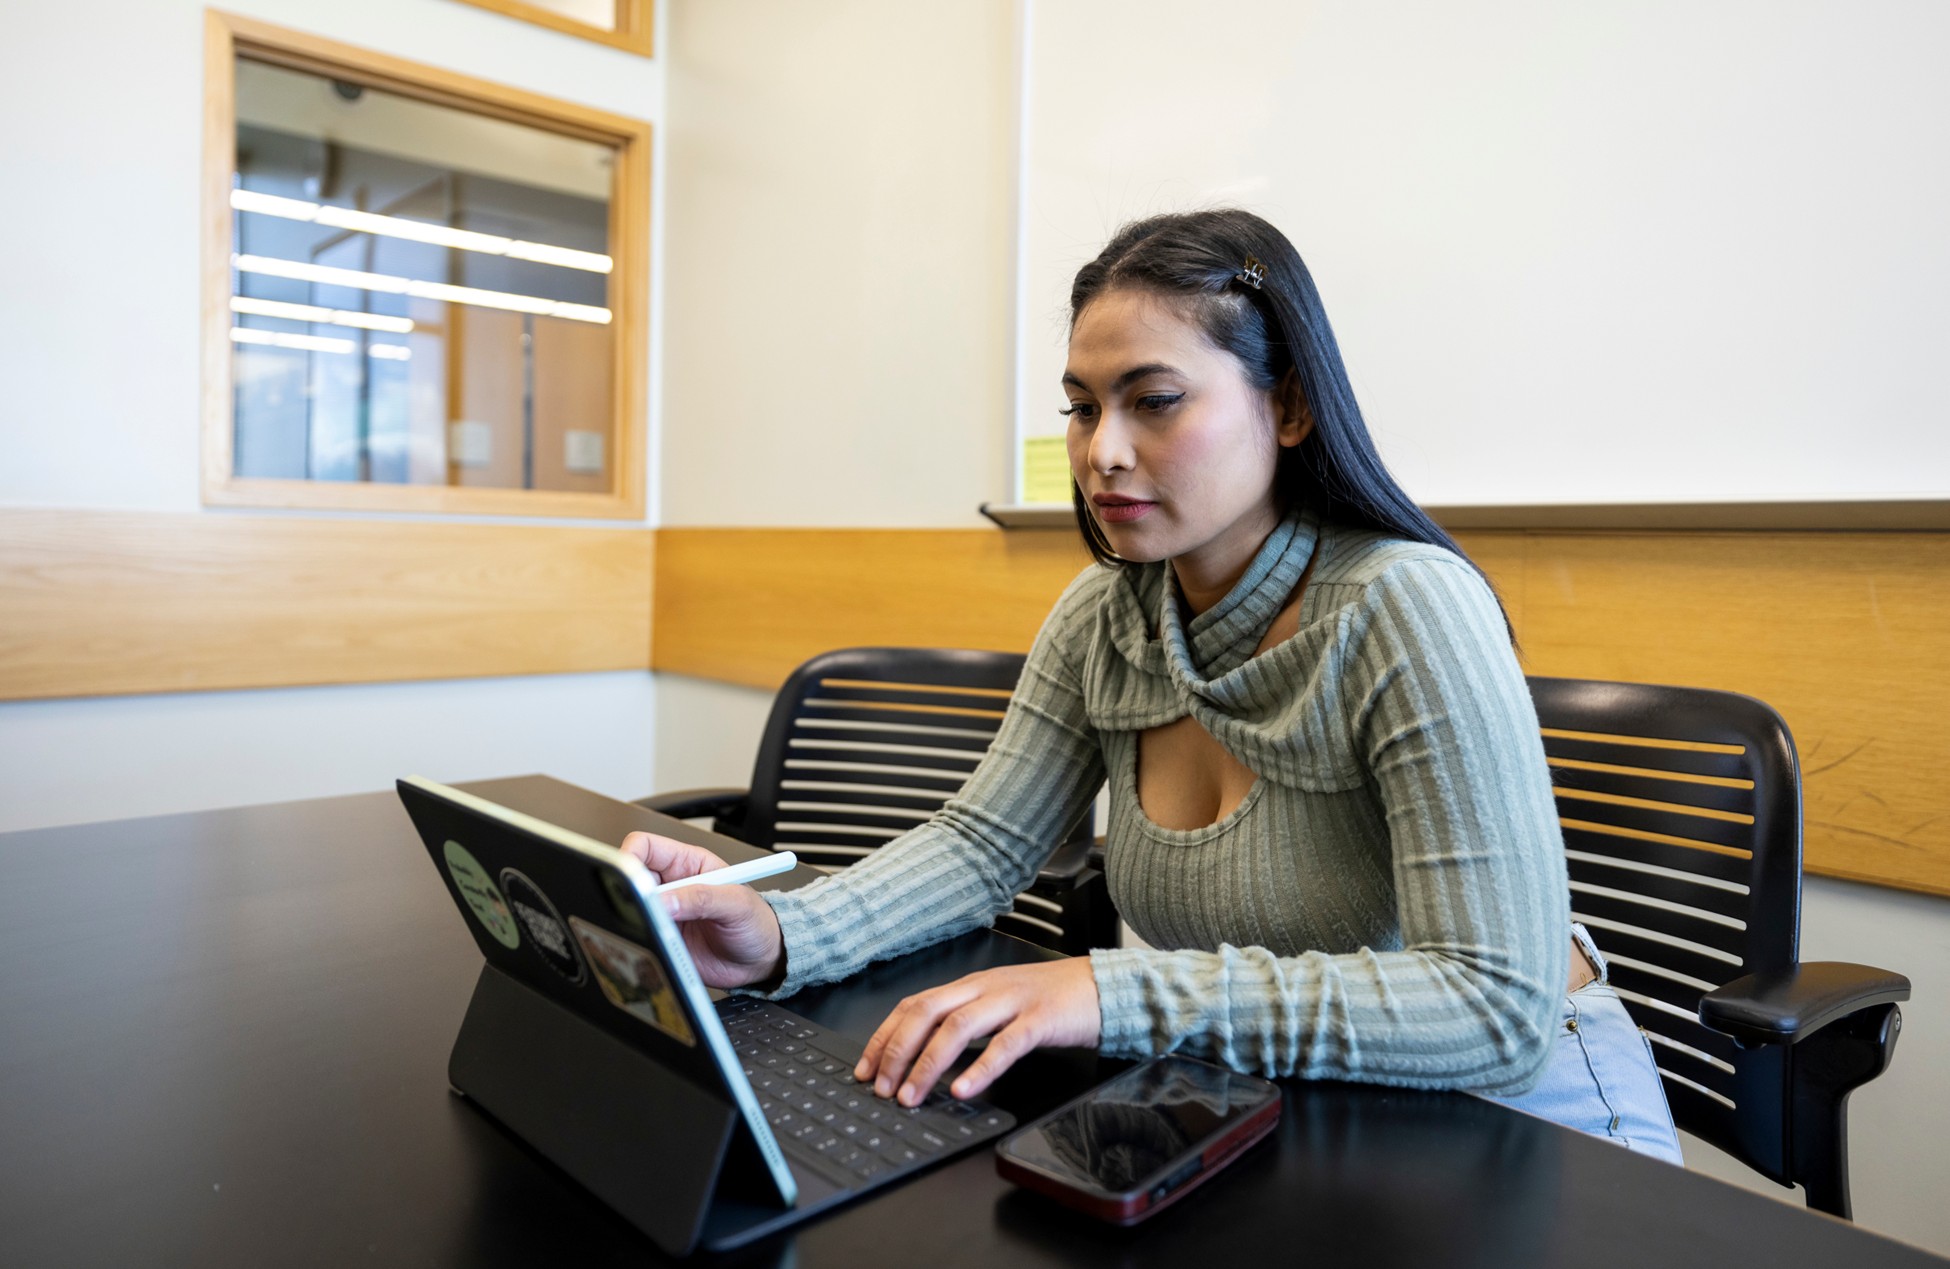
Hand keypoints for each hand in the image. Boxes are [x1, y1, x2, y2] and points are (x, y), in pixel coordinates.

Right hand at [620, 831, 784, 988]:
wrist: (760, 962)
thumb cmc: (757, 923)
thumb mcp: (737, 904)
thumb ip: (704, 898)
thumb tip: (668, 900)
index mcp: (690, 863)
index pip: (647, 847)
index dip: (632, 856)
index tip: (630, 875)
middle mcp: (673, 886)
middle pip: (633, 877)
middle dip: (632, 891)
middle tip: (648, 907)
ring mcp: (665, 913)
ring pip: (632, 907)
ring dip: (638, 917)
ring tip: (662, 928)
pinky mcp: (662, 939)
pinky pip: (640, 935)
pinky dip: (642, 938)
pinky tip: (662, 943)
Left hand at [853, 958, 1100, 1105]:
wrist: (1104, 987)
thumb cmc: (1051, 1001)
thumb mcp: (1000, 1005)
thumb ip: (967, 1023)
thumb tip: (925, 1057)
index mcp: (971, 985)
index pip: (914, 1004)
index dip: (884, 1036)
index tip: (864, 1068)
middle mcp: (985, 988)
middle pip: (926, 1012)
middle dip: (896, 1051)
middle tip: (880, 1087)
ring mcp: (1012, 1001)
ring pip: (958, 1027)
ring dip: (928, 1064)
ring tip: (911, 1096)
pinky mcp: (1041, 1019)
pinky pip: (1005, 1044)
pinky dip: (980, 1069)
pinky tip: (963, 1089)